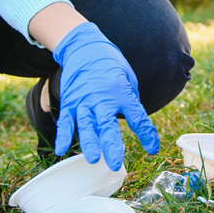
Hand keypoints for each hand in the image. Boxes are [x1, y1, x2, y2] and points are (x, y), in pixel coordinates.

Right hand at [52, 22, 159, 170]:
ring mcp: (83, 101)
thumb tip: (135, 122)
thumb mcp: (129, 80)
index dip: (146, 134)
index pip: (137, 117)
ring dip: (89, 143)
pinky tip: (61, 150)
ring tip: (92, 159)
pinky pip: (65, 121)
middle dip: (111, 145)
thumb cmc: (112, 66)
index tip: (152, 150)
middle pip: (107, 125)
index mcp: (122, 92)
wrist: (86, 48)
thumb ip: (130, 102)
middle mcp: (102, 98)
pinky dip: (63, 135)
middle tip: (114, 164)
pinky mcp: (69, 102)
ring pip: (86, 125)